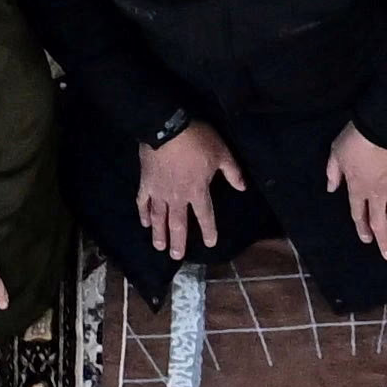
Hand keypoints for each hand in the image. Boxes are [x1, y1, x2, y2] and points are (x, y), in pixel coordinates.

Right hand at [137, 124, 243, 254]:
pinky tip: (145, 223)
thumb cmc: (198, 141)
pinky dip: (143, 214)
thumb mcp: (222, 153)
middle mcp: (177, 197)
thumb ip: (232, 172)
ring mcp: (159, 192)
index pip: (205, 215)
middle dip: (178, 241)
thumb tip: (242, 188)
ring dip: (159, 233)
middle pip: (178, 223)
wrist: (167, 130)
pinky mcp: (145, 184)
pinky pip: (143, 203)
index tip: (210, 244)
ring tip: (159, 247)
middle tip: (176, 257)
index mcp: (197, 191)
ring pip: (158, 218)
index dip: (208, 230)